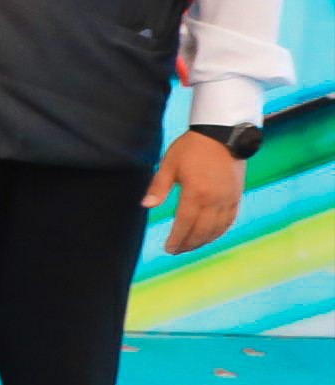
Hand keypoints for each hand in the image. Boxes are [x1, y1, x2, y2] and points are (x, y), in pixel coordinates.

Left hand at [144, 131, 242, 253]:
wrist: (222, 134)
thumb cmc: (191, 147)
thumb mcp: (169, 164)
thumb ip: (158, 187)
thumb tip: (146, 205)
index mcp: (195, 193)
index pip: (184, 224)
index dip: (176, 239)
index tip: (168, 249)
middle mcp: (214, 199)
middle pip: (201, 231)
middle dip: (188, 244)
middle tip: (177, 251)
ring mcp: (228, 199)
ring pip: (217, 229)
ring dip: (204, 241)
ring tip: (191, 246)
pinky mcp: (236, 195)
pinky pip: (229, 220)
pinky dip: (220, 231)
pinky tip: (210, 235)